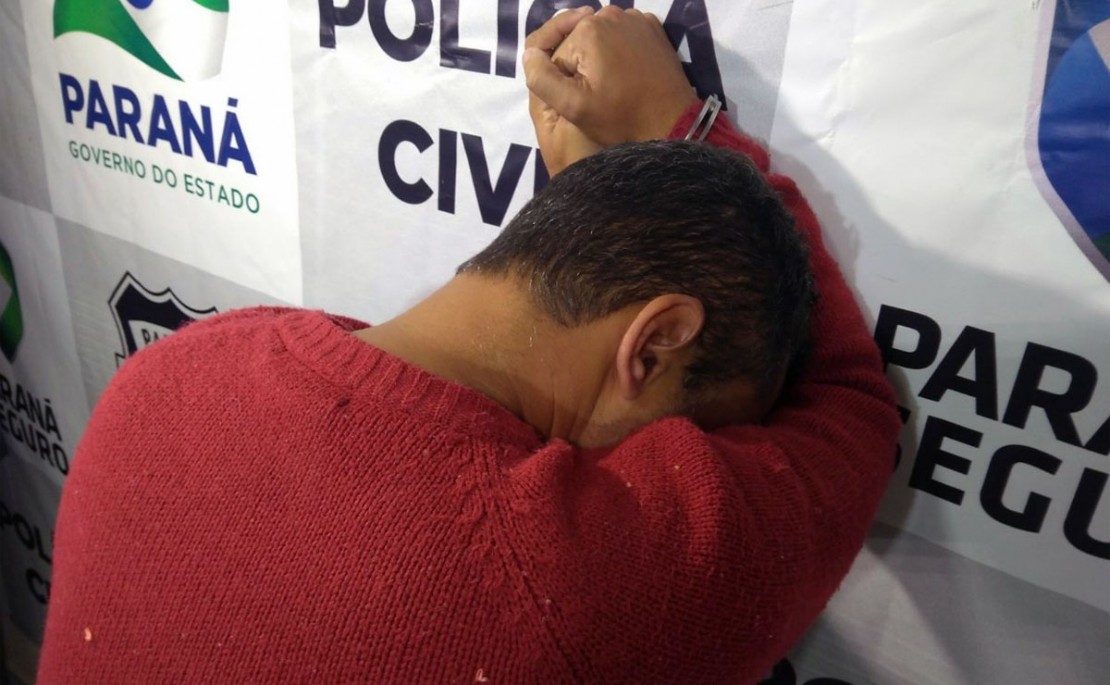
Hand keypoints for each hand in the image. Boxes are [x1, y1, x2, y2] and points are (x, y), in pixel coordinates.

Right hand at [523, 7, 698, 147]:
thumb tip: (529, 54)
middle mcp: (609, 13)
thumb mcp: (573, 106)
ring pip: (600, 40)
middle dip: (583, 69)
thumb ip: (542, 79)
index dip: (566, 81)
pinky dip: (621, 53)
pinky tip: (629, 75)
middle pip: (578, 43)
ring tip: (616, 88)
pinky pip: (623, 37)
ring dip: (602, 61)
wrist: (671, 122)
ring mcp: (635, 18)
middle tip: (600, 97)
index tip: (584, 100)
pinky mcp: (652, 27)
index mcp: (587, 29)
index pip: (557, 54)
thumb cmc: (621, 117)